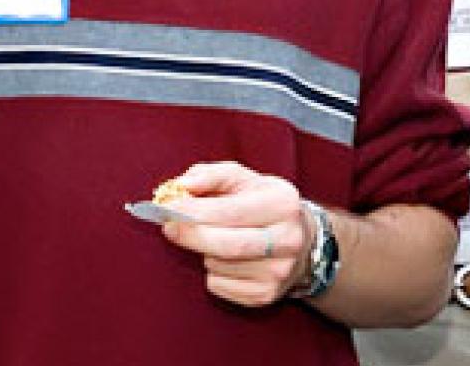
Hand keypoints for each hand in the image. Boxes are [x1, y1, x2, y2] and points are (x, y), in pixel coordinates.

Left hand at [161, 162, 313, 307]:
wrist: (301, 241)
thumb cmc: (261, 204)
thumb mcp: (244, 180)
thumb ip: (213, 176)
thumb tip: (182, 186)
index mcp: (283, 204)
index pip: (231, 211)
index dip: (195, 211)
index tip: (168, 208)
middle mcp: (287, 239)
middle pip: (226, 245)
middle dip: (190, 235)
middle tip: (169, 227)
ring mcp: (278, 271)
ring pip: (219, 265)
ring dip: (204, 252)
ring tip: (215, 238)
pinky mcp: (265, 294)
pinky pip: (219, 285)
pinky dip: (212, 272)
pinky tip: (226, 260)